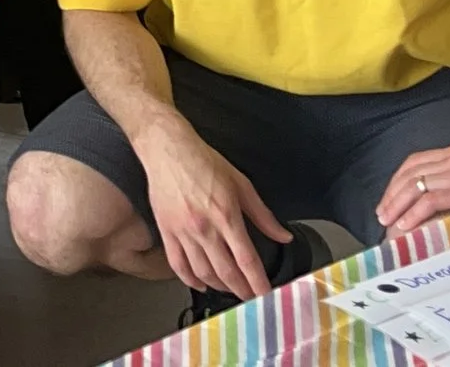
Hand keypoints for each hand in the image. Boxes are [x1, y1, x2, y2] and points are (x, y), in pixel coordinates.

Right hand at [139, 116, 289, 299]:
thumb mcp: (240, 183)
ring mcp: (183, 231)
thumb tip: (283, 236)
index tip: (267, 296)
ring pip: (203, 272)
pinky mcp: (166, 230)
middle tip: (252, 299)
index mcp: (226, 215)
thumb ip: (263, 214)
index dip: (258, 283)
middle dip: (242, 291)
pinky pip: (178, 264)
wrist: (167, 148)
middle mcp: (204, 227)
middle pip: (227, 272)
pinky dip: (190, 279)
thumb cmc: (203, 161)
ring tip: (230, 289)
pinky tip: (201, 283)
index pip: (247, 260)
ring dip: (220, 287)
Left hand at [375, 130, 449, 234]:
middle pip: (411, 174)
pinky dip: (414, 212)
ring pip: (416, 186)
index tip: (390, 196)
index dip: (399, 180)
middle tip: (382, 212)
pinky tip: (405, 224)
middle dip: (392, 194)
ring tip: (388, 221)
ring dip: (397, 205)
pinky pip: (431, 200)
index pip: (416, 162)